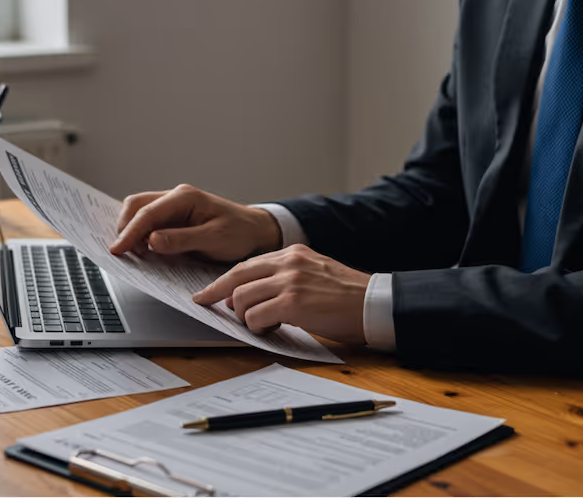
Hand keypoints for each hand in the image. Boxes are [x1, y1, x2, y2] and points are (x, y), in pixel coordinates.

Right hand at [110, 184, 281, 262]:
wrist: (255, 232)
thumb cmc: (239, 232)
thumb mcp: (213, 239)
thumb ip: (182, 239)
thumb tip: (152, 241)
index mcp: (185, 197)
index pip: (148, 212)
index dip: (129, 232)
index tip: (117, 250)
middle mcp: (176, 197)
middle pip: (137, 206)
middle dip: (125, 228)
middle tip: (122, 252)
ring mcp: (174, 207)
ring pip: (140, 213)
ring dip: (131, 232)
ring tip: (132, 254)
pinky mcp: (174, 219)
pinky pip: (149, 223)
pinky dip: (140, 235)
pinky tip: (140, 249)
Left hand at [192, 244, 370, 344]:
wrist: (375, 304)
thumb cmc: (347, 296)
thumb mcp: (314, 273)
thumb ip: (285, 277)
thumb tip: (252, 293)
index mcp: (293, 252)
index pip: (246, 265)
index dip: (224, 281)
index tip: (207, 292)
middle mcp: (288, 262)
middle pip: (236, 277)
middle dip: (218, 295)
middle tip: (207, 306)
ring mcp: (290, 281)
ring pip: (242, 299)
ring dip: (245, 317)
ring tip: (264, 324)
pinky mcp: (293, 303)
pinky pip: (256, 317)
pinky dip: (258, 328)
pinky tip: (274, 330)